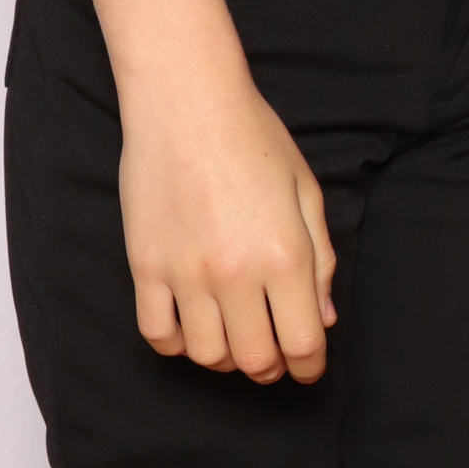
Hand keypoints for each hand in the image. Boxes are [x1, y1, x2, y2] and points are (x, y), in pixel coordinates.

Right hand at [119, 67, 338, 382]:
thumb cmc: (253, 135)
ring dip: (226, 357)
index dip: (310, 365)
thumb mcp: (305, 189)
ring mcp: (186, 274)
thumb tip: (323, 318)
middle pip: (255, 360)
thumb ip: (320, 258)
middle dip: (272, 367)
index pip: (304, 342)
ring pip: (207, 355)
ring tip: (235, 335)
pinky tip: (193, 324)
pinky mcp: (145, 268)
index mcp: (285, 253)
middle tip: (275, 356)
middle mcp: (236, 272)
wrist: (187, 100)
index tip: (309, 367)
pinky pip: (159, 335)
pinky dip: (178, 343)